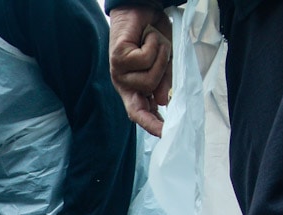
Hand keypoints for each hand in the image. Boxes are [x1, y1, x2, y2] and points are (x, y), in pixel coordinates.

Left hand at [109, 6, 172, 137]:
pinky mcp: (117, 58)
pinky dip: (153, 44)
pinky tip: (146, 36)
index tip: (165, 134)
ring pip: (149, 78)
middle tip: (164, 53)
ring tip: (153, 42)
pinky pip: (145, 59)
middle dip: (163, 76)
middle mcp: (124, 84)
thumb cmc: (152, 39)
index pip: (139, 112)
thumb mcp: (165, 63)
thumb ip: (164, 82)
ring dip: (160, 55)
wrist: (141, 11)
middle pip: (147, 98)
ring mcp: (118, 73)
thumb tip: (164, 102)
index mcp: (133, 88)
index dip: (150, 124)